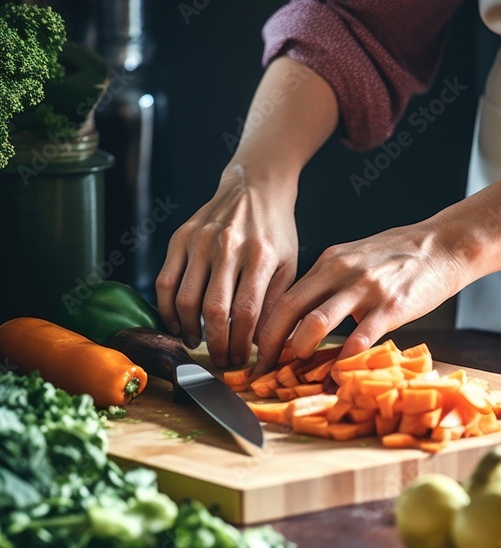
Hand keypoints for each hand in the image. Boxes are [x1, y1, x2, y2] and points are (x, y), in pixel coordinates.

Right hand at [156, 164, 297, 366]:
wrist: (255, 186)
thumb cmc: (275, 230)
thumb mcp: (288, 265)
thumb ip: (274, 303)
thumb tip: (260, 345)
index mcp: (260, 256)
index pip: (246, 313)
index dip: (240, 344)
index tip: (240, 361)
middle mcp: (228, 247)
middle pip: (214, 311)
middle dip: (216, 344)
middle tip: (219, 360)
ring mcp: (200, 241)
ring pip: (185, 300)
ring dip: (190, 330)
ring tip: (198, 343)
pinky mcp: (180, 238)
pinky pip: (165, 281)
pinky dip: (167, 308)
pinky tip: (178, 322)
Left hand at [253, 219, 462, 375]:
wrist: (445, 245)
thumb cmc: (401, 255)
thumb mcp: (356, 258)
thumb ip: (331, 283)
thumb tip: (306, 315)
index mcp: (329, 262)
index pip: (286, 295)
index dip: (267, 325)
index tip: (258, 349)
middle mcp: (341, 272)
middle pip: (290, 309)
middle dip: (271, 342)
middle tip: (263, 367)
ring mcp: (365, 289)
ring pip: (316, 322)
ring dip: (300, 350)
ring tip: (295, 369)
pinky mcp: (391, 306)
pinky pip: (359, 338)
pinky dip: (344, 361)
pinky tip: (338, 376)